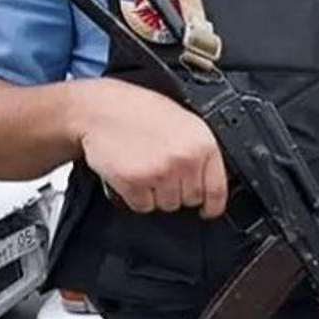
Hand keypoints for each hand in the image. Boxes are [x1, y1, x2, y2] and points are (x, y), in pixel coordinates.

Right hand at [70, 78, 226, 217]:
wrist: (101, 109)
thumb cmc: (140, 112)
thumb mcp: (184, 123)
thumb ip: (200, 152)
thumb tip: (209, 182)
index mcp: (203, 144)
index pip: (217, 190)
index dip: (211, 205)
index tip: (206, 209)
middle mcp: (185, 159)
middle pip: (190, 200)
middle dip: (177, 191)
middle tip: (162, 170)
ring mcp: (160, 172)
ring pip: (167, 205)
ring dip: (156, 194)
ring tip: (146, 167)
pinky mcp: (135, 183)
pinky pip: (143, 206)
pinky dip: (135, 196)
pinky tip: (132, 173)